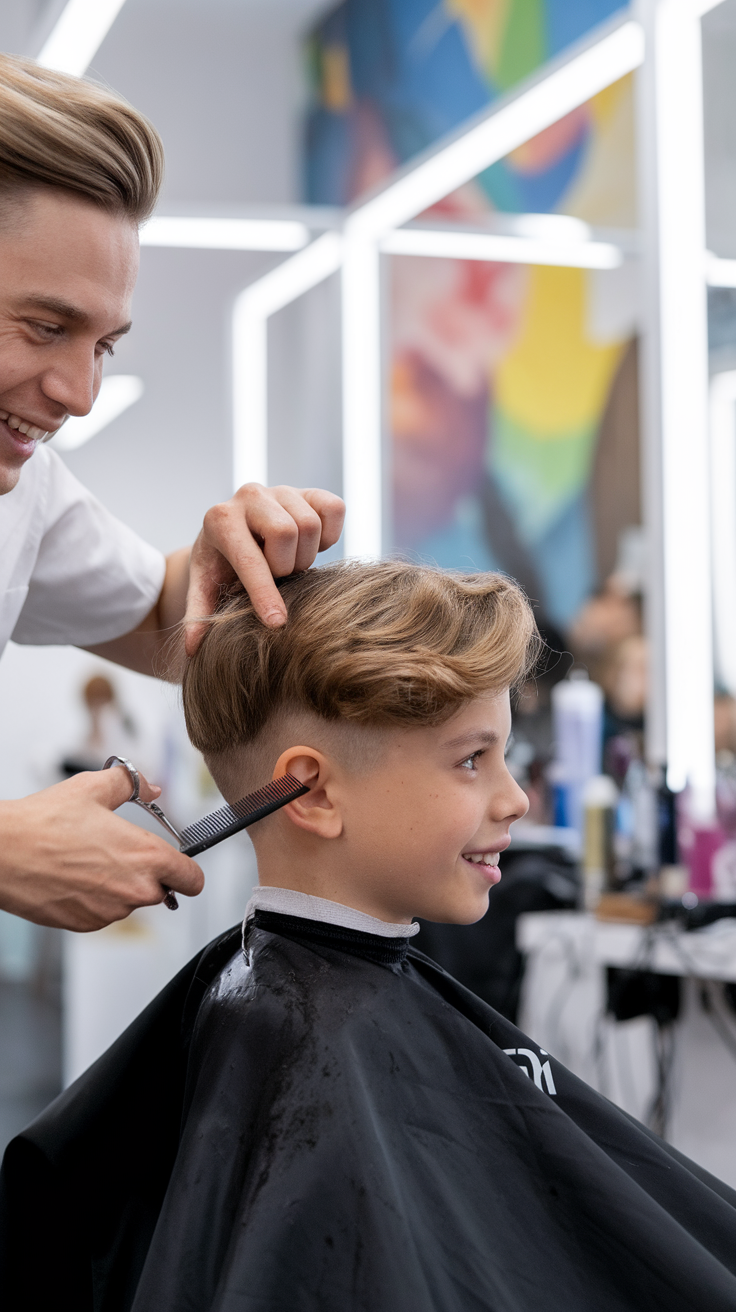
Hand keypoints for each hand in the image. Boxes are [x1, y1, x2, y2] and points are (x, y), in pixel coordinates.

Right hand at [0, 767, 203, 930]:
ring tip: (88, 861)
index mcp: (146, 857)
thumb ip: (131, 784)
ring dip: (119, 887)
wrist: (2, 854)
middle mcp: (134, 890)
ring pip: (130, 902)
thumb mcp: (93, 788)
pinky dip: (96, 899)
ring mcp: (110, 912)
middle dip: (148, 875)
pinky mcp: (86, 924)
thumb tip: (151, 785)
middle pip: (162, 891)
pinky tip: (74, 877)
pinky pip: (104, 913)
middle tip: (118, 854)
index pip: (193, 879)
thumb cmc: (44, 824)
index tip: (180, 866)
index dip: (188, 871)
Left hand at [183, 484, 344, 655]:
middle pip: (287, 532)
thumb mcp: (205, 588)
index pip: (250, 559)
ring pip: (311, 524)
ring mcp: (281, 490)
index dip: (265, 593)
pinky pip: (334, 509)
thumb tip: (193, 648)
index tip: (277, 623)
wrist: (236, 531)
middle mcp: (249, 496)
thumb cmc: (221, 564)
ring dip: (305, 555)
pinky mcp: (308, 491)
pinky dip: (330, 535)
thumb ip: (199, 615)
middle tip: (276, 577)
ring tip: (288, 563)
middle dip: (286, 567)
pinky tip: (308, 546)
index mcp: (220, 519)